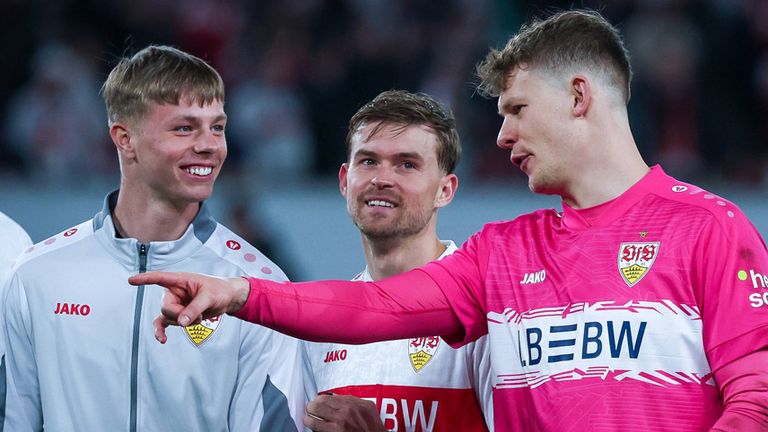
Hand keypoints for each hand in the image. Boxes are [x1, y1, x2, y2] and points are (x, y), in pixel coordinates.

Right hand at [128, 272, 249, 342]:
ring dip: (183, 322)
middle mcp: (174, 292)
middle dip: (179, 315)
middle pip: (166, 307)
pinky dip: (161, 332)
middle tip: (196, 316)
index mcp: (180, 281)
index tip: (131, 281)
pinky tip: (162, 339)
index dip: (145, 279)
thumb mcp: (209, 297)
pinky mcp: (178, 315)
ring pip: (168, 317)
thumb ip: (194, 308)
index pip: (159, 278)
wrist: (227, 298)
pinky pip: (164, 324)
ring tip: (198, 318)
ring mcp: (175, 304)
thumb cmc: (219, 290)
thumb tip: (181, 322)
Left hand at [304, 394, 387, 431]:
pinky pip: (318, 431)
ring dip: (308, 419)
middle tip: (310, 409)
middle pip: (317, 406)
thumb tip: (335, 396)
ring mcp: (338, 426)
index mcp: (351, 404)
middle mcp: (344, 414)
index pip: (325, 397)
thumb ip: (352, 400)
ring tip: (307, 418)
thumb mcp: (367, 407)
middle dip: (311, 407)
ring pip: (313, 419)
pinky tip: (313, 427)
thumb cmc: (373, 426)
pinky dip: (313, 429)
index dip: (318, 399)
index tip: (316, 401)